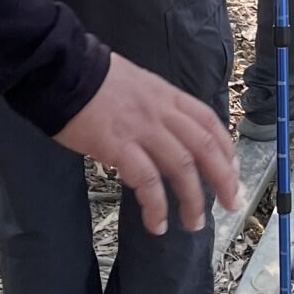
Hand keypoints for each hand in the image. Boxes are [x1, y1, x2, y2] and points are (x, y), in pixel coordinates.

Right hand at [54, 53, 238, 234]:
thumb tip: (162, 135)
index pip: (208, 121)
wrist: (60, 69)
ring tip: (193, 224)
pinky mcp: (118, 146)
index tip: (232, 171)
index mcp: (167, 95)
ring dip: (193, 200)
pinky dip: (156, 206)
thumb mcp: (136, 84)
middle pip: (205, 147)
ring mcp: (141, 128)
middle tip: (230, 204)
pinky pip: (147, 181)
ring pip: (182, 168)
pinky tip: (157, 223)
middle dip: (223, 178)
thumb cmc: (92, 78)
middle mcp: (161, 111)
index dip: (226, 149)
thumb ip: (154, 107)